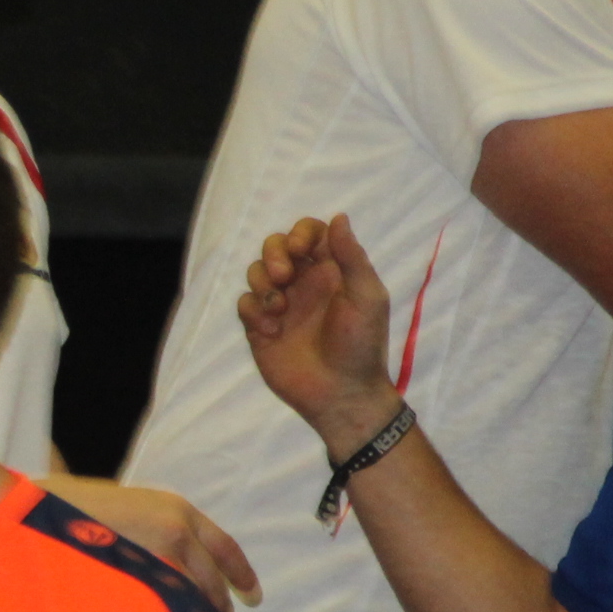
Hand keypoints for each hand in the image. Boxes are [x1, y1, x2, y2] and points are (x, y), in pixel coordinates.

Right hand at [42, 475, 261, 611]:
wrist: (33, 508)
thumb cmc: (68, 509)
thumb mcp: (123, 513)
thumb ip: (149, 535)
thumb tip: (162, 567)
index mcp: (174, 510)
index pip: (224, 545)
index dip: (240, 573)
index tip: (252, 596)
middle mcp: (176, 526)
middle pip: (213, 579)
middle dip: (221, 608)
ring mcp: (159, 550)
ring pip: (195, 596)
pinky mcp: (138, 574)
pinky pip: (167, 605)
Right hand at [238, 215, 403, 453]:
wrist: (340, 394)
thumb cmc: (360, 345)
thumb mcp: (367, 298)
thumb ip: (352, 257)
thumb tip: (338, 217)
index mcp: (331, 272)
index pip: (310, 234)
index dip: (300, 233)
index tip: (301, 251)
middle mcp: (304, 283)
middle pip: (275, 246)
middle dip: (274, 254)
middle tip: (284, 277)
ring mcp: (281, 304)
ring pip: (256, 271)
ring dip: (262, 283)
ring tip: (279, 310)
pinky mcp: (260, 327)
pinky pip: (245, 303)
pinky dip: (253, 311)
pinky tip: (271, 330)